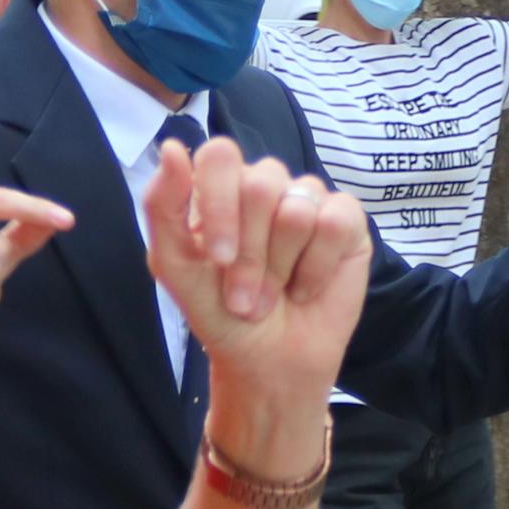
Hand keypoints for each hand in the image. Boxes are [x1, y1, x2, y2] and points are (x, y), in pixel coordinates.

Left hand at [147, 137, 368, 471]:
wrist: (266, 361)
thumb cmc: (219, 312)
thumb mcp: (175, 265)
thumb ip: (162, 206)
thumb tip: (170, 147)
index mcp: (222, 185)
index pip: (220, 155)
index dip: (220, 205)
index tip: (218, 259)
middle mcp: (267, 183)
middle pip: (261, 184)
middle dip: (251, 254)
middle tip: (245, 294)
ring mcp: (308, 198)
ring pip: (297, 208)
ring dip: (281, 268)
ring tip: (275, 293)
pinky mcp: (346, 221)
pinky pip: (335, 222)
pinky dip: (316, 268)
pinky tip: (306, 287)